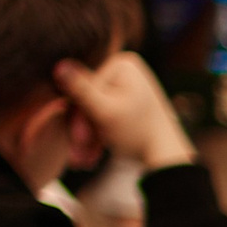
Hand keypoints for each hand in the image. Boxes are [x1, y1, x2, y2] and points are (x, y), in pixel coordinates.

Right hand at [55, 52, 194, 171]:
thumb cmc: (138, 133)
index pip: (85, 88)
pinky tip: (94, 155)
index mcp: (123, 64)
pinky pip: (107, 115)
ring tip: (85, 161)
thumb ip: (80, 90)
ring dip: (89, 137)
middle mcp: (126, 70)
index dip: (79, 116)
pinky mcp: (129, 101)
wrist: (167, 156)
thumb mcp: (104, 111)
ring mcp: (128, 85)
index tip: (79, 140)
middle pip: (90, 99)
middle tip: (79, 158)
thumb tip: (59, 64)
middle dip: (84, 130)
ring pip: (96, 111)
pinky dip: (100, 134)